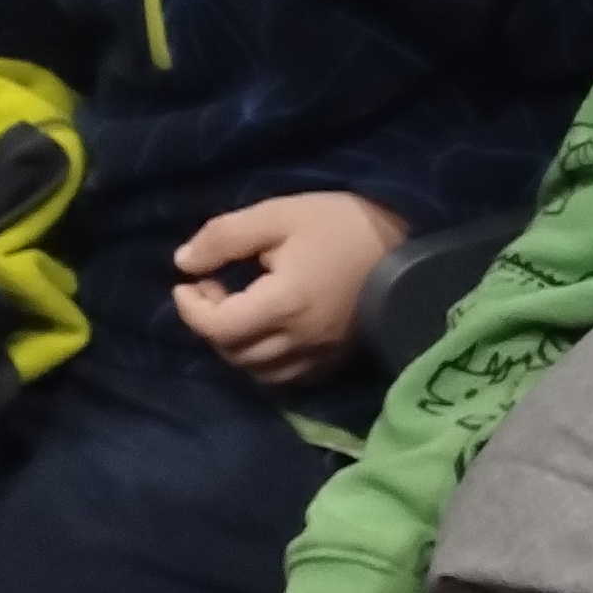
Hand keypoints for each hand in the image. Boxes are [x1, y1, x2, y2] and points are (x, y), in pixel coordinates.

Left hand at [171, 192, 411, 388]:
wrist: (409, 247)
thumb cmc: (342, 225)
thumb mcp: (279, 214)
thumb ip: (224, 237)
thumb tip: (183, 263)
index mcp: (283, 304)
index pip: (217, 328)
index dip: (191, 308)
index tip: (189, 281)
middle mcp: (299, 341)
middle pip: (233, 353)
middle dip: (211, 323)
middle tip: (214, 287)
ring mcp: (319, 357)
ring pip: (257, 372)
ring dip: (236, 346)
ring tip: (239, 311)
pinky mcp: (335, 361)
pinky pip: (287, 378)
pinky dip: (266, 362)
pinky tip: (269, 333)